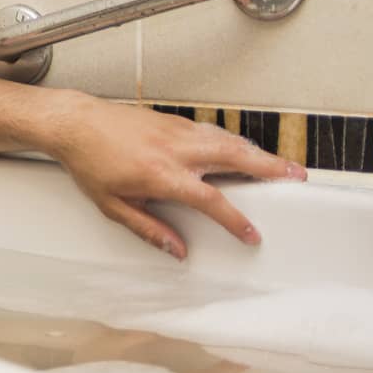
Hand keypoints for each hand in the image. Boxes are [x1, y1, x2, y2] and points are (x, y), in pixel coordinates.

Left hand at [47, 97, 306, 258]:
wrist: (75, 123)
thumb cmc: (89, 163)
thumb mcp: (113, 206)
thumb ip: (148, 229)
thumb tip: (177, 251)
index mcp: (162, 176)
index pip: (211, 200)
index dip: (235, 220)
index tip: (252, 234)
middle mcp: (176, 150)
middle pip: (235, 158)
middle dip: (270, 168)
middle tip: (297, 178)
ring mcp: (177, 132)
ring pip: (228, 140)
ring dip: (258, 152)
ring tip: (282, 165)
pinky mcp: (174, 121)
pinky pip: (212, 131)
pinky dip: (234, 141)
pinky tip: (243, 149)